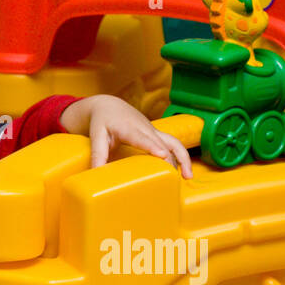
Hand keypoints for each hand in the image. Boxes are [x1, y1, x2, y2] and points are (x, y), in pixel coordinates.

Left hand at [60, 95, 192, 178]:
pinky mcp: (157, 134)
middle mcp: (145, 128)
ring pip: (174, 142)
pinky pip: (173, 144)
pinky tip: (182, 171)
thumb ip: (97, 154)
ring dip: (183, 158)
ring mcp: (154, 131)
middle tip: (177, 178)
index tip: (163, 155)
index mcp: (128, 127)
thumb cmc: (102, 121)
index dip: (153, 146)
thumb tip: (97, 174)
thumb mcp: (96, 136)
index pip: (142, 137)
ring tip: (187, 176)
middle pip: (163, 143)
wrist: (109, 106)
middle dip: (174, 158)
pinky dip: (180, 156)